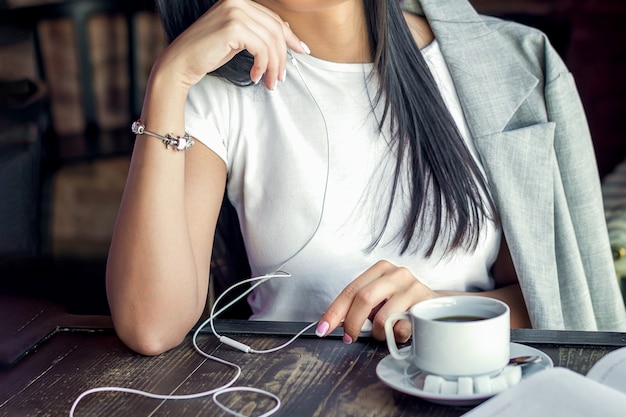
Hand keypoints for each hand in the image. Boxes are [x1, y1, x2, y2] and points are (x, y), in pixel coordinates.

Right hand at [154, 0, 308, 90]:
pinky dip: (263, 66)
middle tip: (281, 78)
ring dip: (274, 66)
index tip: (302, 51)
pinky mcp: (233, 27)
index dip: (291, 37)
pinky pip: (261, 49)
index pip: (273, 18)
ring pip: (271, 41)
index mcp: (238, 0)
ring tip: (270, 82)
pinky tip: (256, 77)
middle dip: (283, 56)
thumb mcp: (237, 39)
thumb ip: (257, 33)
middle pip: (275, 30)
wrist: (181, 63)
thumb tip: (287, 35)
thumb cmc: (207, 53)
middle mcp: (237, 1)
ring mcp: (234, 11)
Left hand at [316, 260, 439, 342]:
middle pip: (364, 299)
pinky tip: (399, 331)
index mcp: (380, 269)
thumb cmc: (401, 304)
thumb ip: (358, 306)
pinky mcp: (425, 304)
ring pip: (382, 316)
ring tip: (381, 333)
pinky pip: (401, 327)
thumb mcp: (379, 299)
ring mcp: (412, 287)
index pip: (350, 290)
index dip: (334, 311)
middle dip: (352, 323)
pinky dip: (395, 336)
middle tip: (350, 337)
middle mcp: (396, 273)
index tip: (323, 329)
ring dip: (376, 333)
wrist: (436, 305)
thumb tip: (333, 322)